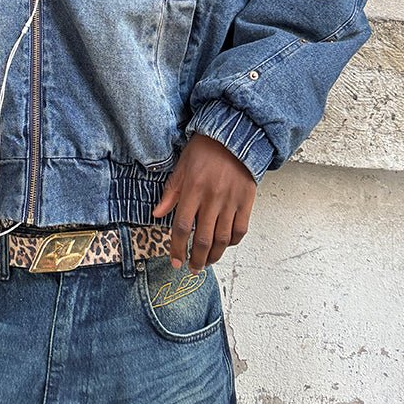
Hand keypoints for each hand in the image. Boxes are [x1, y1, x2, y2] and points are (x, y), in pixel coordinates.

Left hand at [151, 134, 255, 272]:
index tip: (175, 261)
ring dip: (214, 256)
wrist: (234, 136)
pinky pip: (240, 229)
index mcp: (193, 189)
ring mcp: (231, 201)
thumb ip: (170, 193)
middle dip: (196, 259)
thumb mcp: (181, 167)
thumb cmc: (205, 149)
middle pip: (204, 239)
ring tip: (207, 262)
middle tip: (192, 268)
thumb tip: (157, 214)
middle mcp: (212, 197)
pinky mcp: (246, 201)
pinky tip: (225, 245)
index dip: (178, 248)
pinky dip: (232, 241)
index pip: (182, 227)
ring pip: (223, 238)